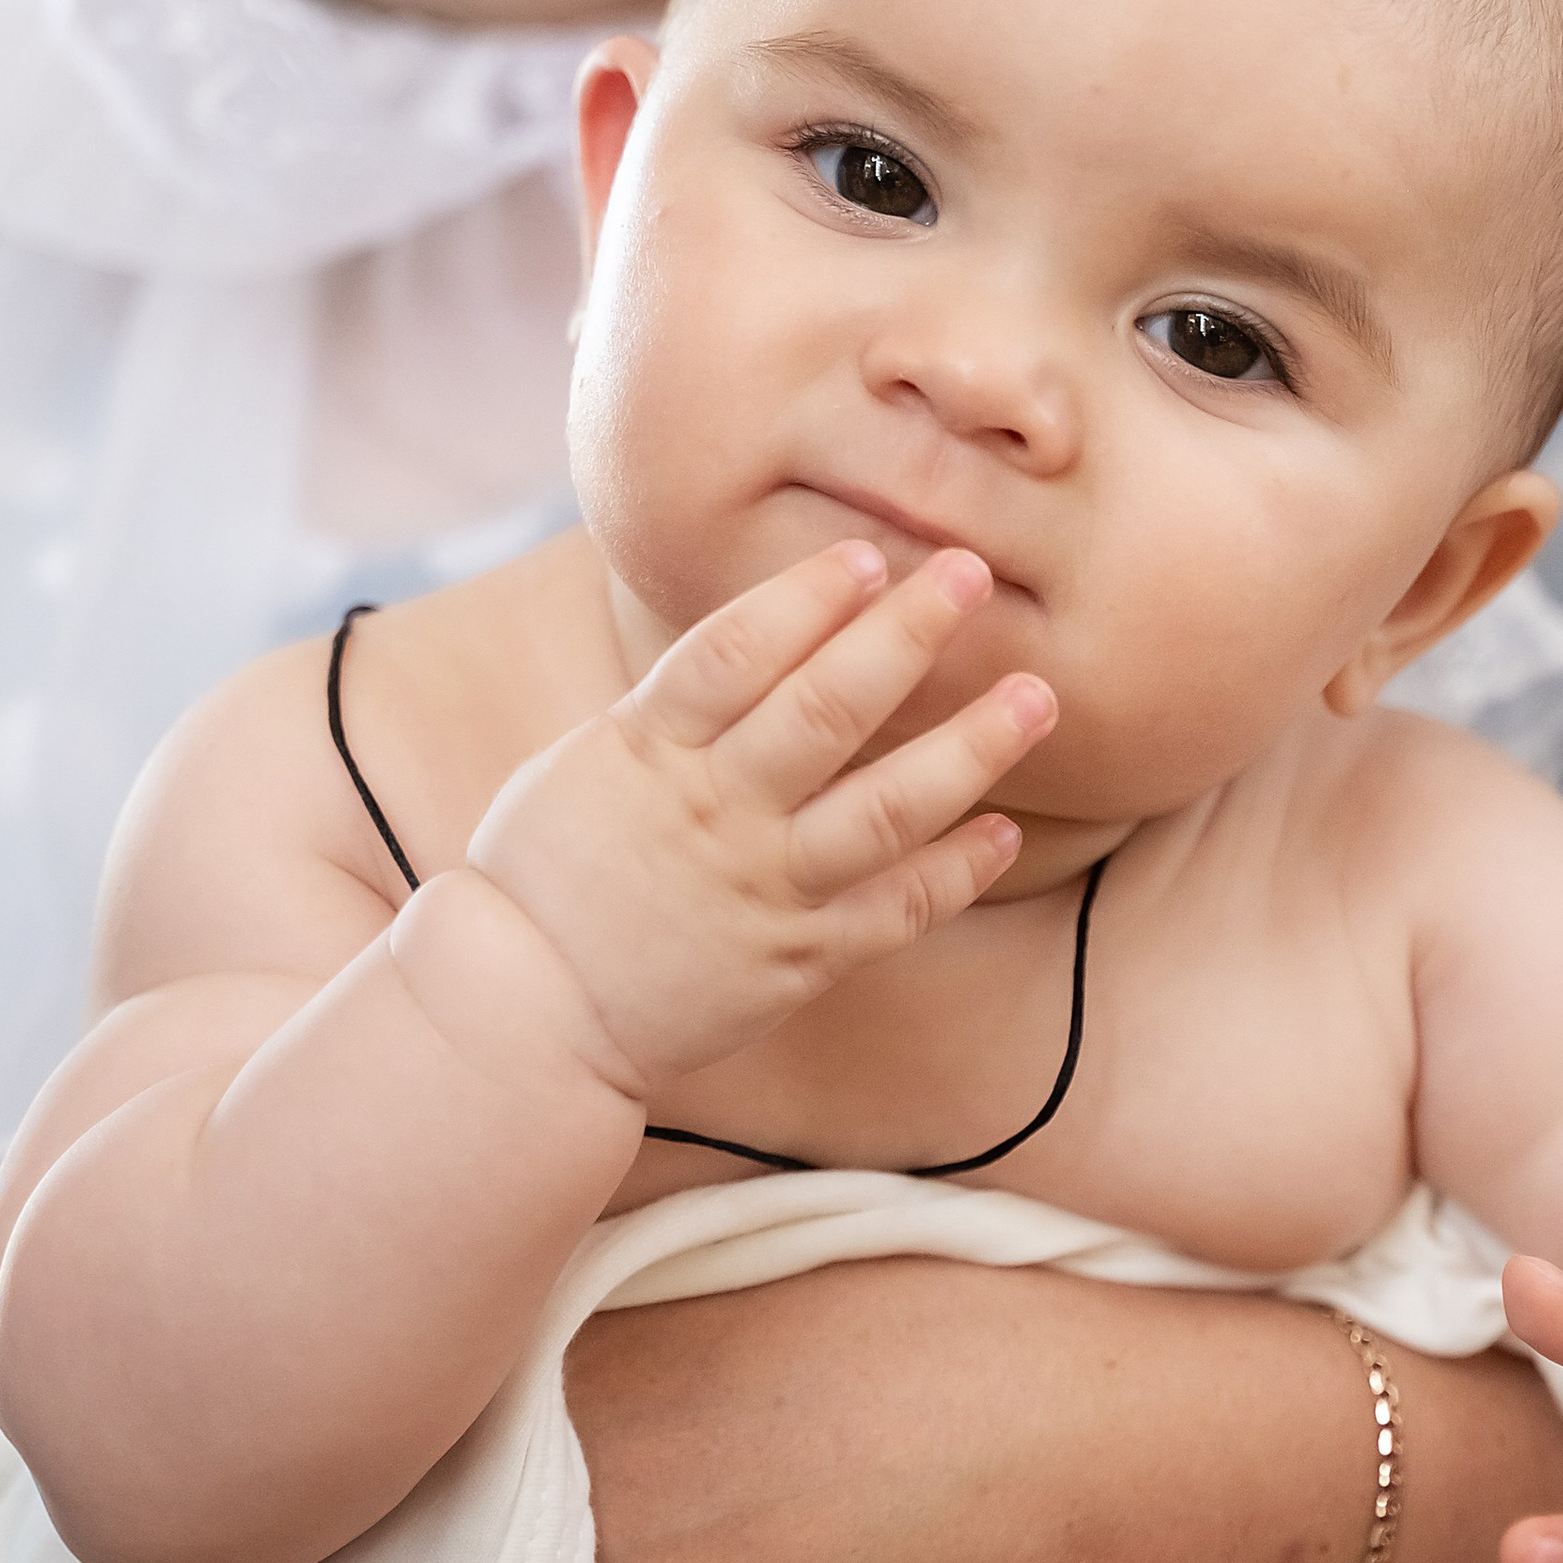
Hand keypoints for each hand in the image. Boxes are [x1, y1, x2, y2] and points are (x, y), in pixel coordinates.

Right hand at [467, 540, 1055, 1103]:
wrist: (526, 1010)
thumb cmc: (553, 866)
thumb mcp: (592, 758)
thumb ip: (677, 700)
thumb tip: (762, 612)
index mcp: (649, 750)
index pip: (734, 654)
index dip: (804, 597)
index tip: (870, 551)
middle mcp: (715, 813)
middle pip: (823, 712)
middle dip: (905, 637)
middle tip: (974, 574)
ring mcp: (762, 889)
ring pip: (883, 811)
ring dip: (968, 750)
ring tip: (1036, 699)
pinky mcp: (798, 960)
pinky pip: (892, 912)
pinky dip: (955, 871)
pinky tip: (1005, 829)